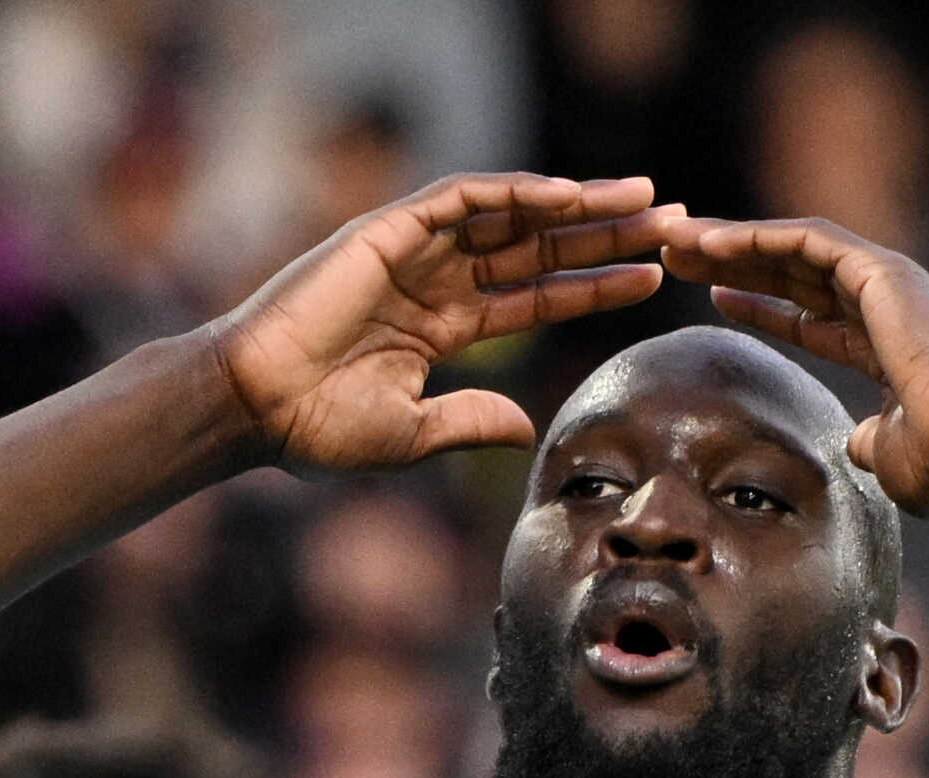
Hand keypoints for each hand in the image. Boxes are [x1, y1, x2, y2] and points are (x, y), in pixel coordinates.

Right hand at [211, 173, 679, 471]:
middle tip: (673, 222)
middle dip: (605, 234)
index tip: (654, 278)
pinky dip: (516, 191)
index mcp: (440, 327)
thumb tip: (528, 429)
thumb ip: (471, 423)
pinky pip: (464, 198)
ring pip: (513, 214)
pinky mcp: (388, 230)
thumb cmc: (316, 428)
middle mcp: (434, 280)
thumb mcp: (413, 434)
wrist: (255, 407)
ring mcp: (413, 251)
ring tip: (642, 198)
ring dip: (578, 203)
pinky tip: (569, 195)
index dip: (595, 286)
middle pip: (538, 246)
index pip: (536, 296)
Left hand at [659, 217, 928, 514]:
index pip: (810, 316)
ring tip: (677, 238)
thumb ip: (869, 443)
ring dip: (731, 241)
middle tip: (678, 256)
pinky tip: (709, 243)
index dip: (760, 305)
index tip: (713, 298)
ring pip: (792, 246)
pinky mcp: (879, 269)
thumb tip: (856, 446)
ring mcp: (885, 280)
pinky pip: (803, 241)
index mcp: (885, 343)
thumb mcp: (888, 454)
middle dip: (733, 263)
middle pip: (793, 273)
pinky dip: (755, 238)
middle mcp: (886, 302)